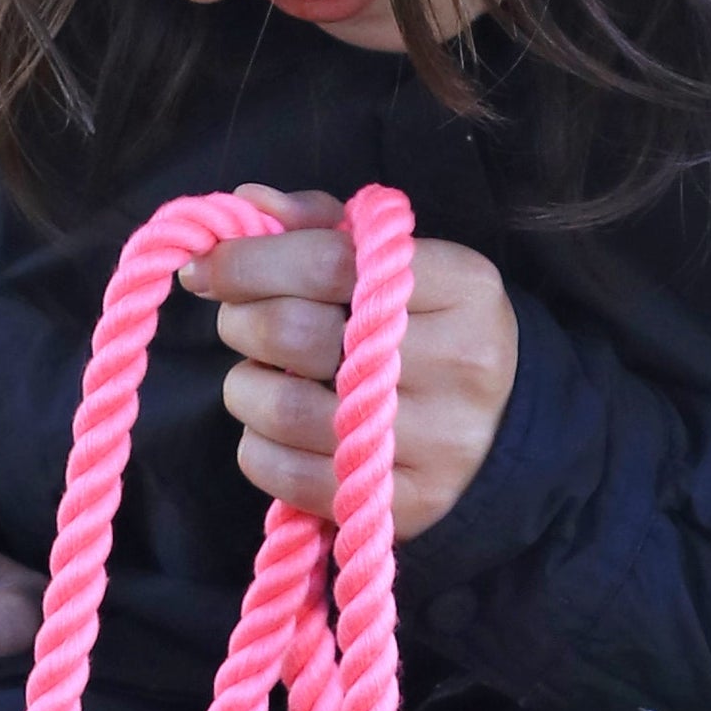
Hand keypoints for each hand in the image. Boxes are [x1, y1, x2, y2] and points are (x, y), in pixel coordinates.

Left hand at [181, 185, 519, 539]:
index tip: (206, 266)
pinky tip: (276, 429)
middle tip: (241, 320)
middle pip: (295, 333)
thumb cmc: (430, 328)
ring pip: (281, 406)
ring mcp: (434, 442)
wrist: (504, 428)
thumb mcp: (398, 264)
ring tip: (261, 376)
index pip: (330, 262)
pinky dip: (258, 446)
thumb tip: (245, 204)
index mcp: (461, 287)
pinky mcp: (403, 506)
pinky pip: (285, 475)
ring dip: (245, 385)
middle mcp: (457, 363)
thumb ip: (322, 228)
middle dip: (241, 320)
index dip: (248, 261)